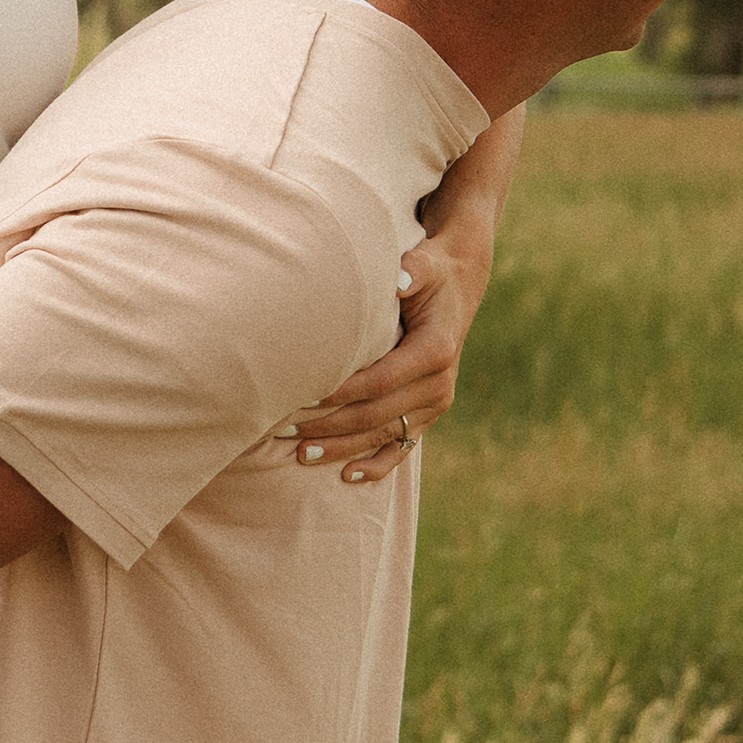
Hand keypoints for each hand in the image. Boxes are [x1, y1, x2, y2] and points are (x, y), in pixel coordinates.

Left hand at [289, 214, 491, 488]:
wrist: (458, 288)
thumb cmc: (430, 273)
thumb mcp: (425, 265)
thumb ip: (412, 272)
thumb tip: (397, 280)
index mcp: (435, 351)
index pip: (380, 380)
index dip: (340, 393)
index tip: (302, 397)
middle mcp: (439, 384)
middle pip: (375, 414)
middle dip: (329, 424)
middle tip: (283, 427)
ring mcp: (435, 404)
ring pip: (382, 435)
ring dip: (341, 447)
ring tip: (299, 454)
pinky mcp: (428, 415)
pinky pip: (401, 447)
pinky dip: (375, 465)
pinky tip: (347, 477)